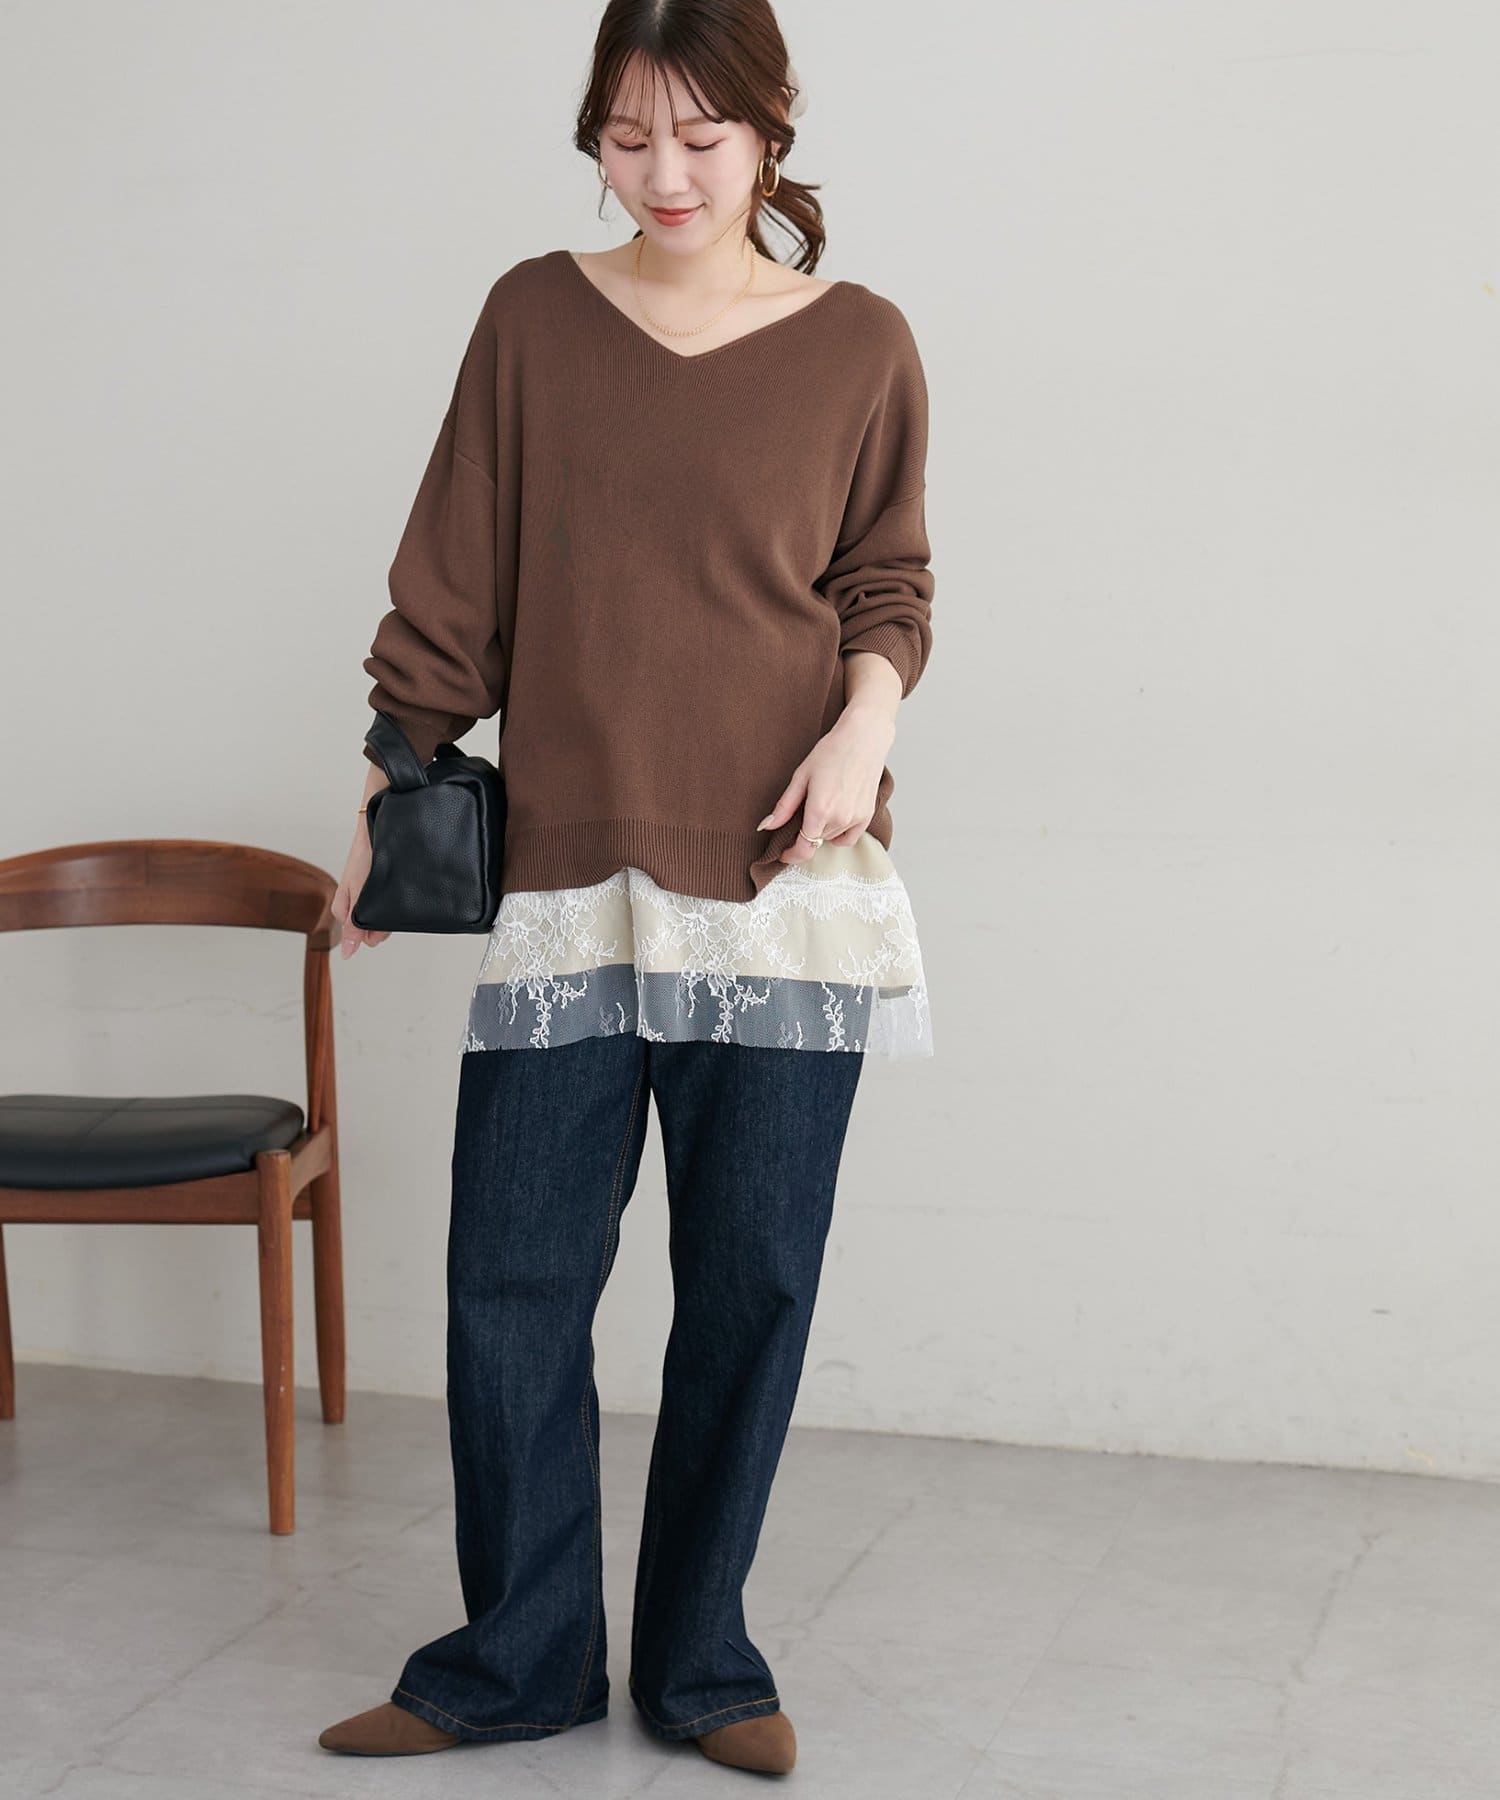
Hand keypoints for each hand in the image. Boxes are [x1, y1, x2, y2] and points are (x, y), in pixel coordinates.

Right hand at [332, 819, 392, 957]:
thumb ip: (353, 923)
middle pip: (373, 927)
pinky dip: (398, 900)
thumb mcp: (358, 893)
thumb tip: (347, 954)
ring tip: (397, 894)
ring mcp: (370, 895)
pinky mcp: (383, 886)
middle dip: (385, 922)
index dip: (374, 933)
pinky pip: (391, 902)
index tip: (383, 921)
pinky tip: (404, 893)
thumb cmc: (365, 855)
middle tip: (391, 904)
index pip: (361, 936)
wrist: (377, 826)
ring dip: (393, 910)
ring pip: (383, 915)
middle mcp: (358, 904)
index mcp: (345, 908)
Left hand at [758, 703, 895, 866]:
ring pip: (830, 839)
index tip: (783, 853)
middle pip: (815, 842)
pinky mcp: (867, 816)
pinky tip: (833, 819)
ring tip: (819, 806)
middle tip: (800, 816)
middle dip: (803, 836)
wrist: (863, 738)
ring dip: (820, 832)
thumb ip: (784, 806)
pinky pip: (849, 838)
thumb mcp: (801, 777)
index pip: (804, 848)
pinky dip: (838, 835)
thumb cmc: (832, 752)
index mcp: (819, 810)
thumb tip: (766, 826)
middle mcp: (839, 819)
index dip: (791, 855)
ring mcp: (855, 819)